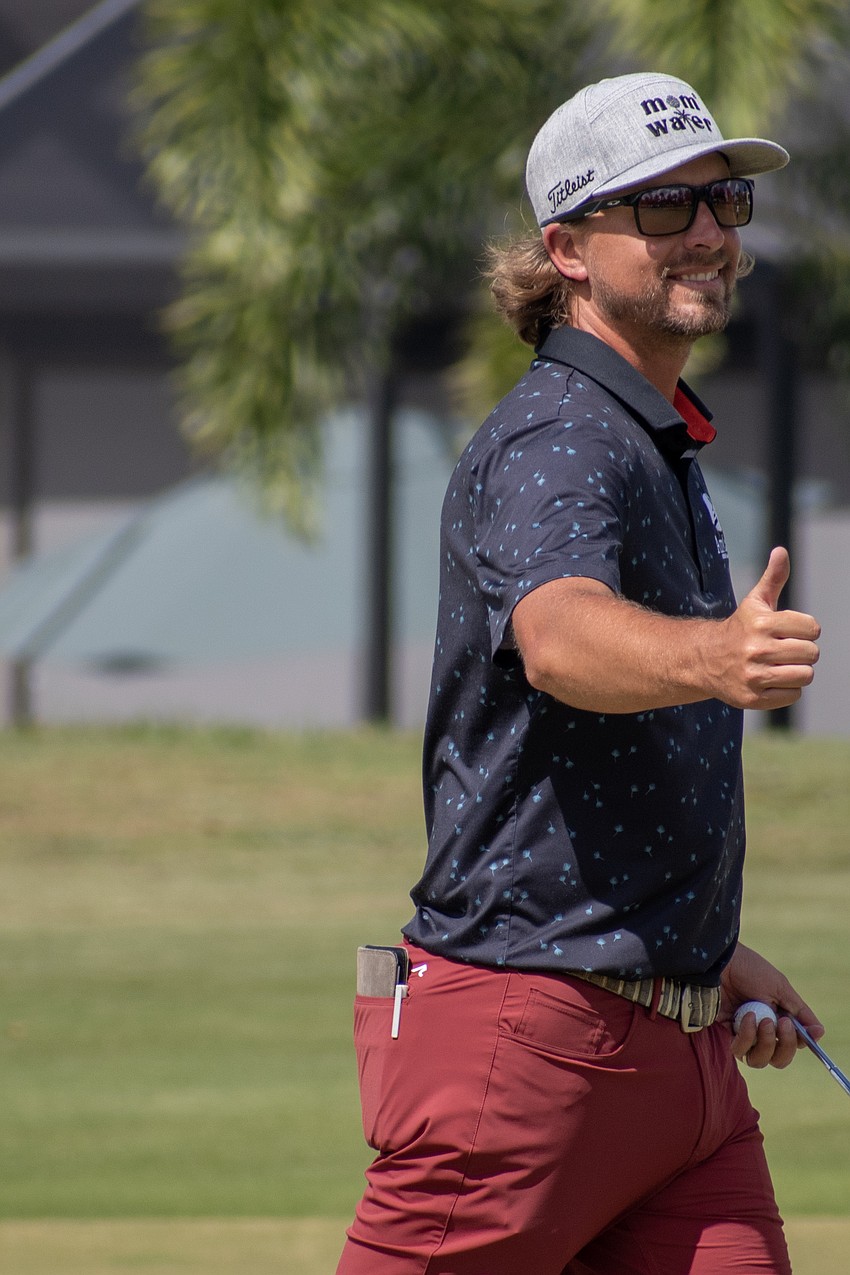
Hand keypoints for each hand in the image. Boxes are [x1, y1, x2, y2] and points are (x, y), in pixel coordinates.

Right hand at [714, 548, 819, 710]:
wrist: (704, 659)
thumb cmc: (739, 629)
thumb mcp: (755, 602)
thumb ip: (773, 577)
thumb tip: (781, 551)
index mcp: (761, 624)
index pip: (812, 629)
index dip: (804, 630)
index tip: (788, 631)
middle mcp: (756, 650)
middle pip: (811, 653)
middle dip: (802, 651)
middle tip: (783, 650)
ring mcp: (753, 676)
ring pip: (805, 675)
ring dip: (796, 671)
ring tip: (779, 665)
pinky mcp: (752, 699)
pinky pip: (792, 695)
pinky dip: (786, 689)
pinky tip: (771, 680)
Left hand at [719, 942, 823, 1068]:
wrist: (722, 962)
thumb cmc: (750, 970)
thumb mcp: (780, 988)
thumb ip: (800, 1012)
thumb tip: (820, 1032)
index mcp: (779, 1019)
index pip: (794, 1044)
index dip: (799, 1042)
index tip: (803, 1029)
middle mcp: (763, 1031)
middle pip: (779, 1059)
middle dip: (785, 1046)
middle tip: (782, 1024)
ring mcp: (745, 1034)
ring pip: (760, 1060)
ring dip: (766, 1043)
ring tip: (763, 1020)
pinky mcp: (727, 1034)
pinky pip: (740, 1051)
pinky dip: (747, 1037)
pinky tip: (748, 1017)